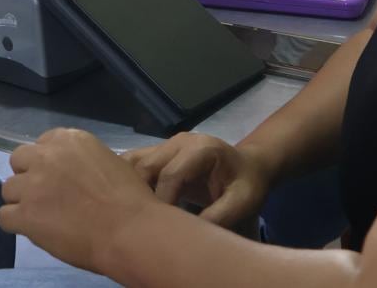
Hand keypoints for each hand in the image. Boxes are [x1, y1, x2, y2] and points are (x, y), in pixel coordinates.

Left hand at [0, 128, 155, 272]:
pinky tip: (33, 229)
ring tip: (40, 216)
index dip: (46, 162)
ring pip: (8, 188)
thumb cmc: (129, 198)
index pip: (41, 143)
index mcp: (69, 139)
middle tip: (45, 194)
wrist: (129, 230)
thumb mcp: (107, 161)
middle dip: (28, 175)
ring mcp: (32, 185)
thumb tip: (70, 174)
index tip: (57, 177)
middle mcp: (46, 156)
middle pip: (19, 159)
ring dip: (21, 200)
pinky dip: (16, 224)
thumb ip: (81, 161)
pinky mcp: (25, 214)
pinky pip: (4, 216)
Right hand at [125, 133, 274, 231]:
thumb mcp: (242, 203)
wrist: (248, 167)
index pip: (171, 174)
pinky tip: (131, 205)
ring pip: (133, 163)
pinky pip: (134, 164)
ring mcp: (166, 145)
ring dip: (129, 189)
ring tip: (134, 216)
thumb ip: (219, 216)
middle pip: (146, 166)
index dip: (163, 202)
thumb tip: (188, 234)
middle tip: (144, 226)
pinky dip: (128, 182)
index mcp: (201, 149)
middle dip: (141, 197)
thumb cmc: (247, 185)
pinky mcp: (158, 153)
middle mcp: (179, 141)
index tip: (162, 229)